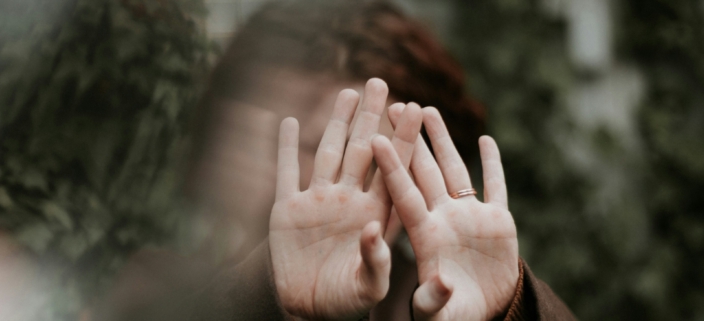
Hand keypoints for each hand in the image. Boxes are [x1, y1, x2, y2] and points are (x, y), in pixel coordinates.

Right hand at [269, 79, 422, 318]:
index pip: (393, 170)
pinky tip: (290, 121)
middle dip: (372, 117)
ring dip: (337, 123)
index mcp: (375, 215)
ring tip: (349, 92)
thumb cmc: (346, 302)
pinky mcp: (288, 210)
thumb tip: (375, 231)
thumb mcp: (368, 288)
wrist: (306, 310)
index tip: (416, 109)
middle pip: (364, 151)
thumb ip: (377, 262)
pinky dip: (287, 148)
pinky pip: (287, 172)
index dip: (404, 139)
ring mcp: (319, 202)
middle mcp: (350, 201)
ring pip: (330, 153)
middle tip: (381, 83)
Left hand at [374, 107, 519, 320]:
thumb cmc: (450, 317)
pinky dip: (493, 164)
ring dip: (442, 140)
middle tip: (394, 104)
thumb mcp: (437, 314)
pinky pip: (495, 187)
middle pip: (423, 171)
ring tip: (428, 109)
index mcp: (424, 236)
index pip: (403, 194)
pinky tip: (486, 140)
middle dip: (411, 138)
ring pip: (454, 169)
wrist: (484, 315)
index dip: (392, 166)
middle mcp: (443, 219)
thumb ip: (433, 299)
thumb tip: (440, 281)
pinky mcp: (498, 222)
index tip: (377, 137)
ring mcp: (469, 218)